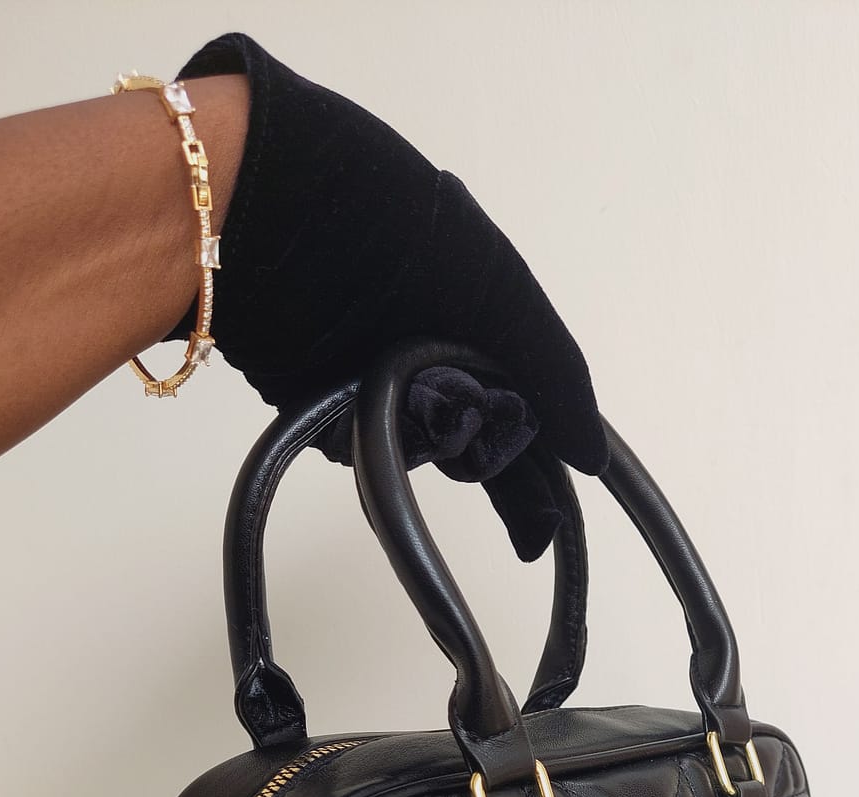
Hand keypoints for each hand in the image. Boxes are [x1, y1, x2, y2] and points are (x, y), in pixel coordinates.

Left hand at [166, 33, 608, 477]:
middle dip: (484, 461)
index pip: (529, 406)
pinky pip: (353, 449)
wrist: (265, 208)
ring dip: (417, 440)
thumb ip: (556, 373)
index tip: (546, 525)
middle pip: (474, 437)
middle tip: (491, 490)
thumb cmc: (394, 229)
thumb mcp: (501, 295)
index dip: (542, 466)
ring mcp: (374, 372)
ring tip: (394, 386)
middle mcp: (434, 344)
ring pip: (416, 449)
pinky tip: (350, 401)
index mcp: (484, 312)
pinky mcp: (316, 394)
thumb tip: (593, 454)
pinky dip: (358, 440)